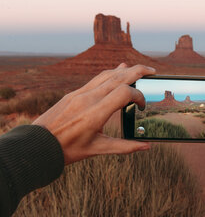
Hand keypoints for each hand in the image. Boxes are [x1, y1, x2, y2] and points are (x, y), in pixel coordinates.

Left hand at [33, 63, 155, 164]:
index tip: (142, 106)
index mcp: (95, 113)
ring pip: (107, 75)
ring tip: (138, 70)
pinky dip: (111, 74)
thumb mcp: (98, 149)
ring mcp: (80, 93)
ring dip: (125, 70)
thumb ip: (125, 147)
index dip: (139, 96)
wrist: (37, 145)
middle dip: (138, 71)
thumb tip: (146, 146)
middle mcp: (88, 99)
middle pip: (118, 77)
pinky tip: (117, 72)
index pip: (125, 93)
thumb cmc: (68, 149)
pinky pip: (96, 79)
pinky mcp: (74, 93)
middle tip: (152, 71)